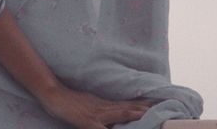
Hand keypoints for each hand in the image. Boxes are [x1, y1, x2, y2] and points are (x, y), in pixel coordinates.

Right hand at [36, 81, 152, 127]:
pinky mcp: (88, 122)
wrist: (53, 94)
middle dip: (145, 109)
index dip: (142, 104)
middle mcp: (104, 108)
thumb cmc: (70, 100)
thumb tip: (117, 109)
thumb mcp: (90, 102)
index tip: (158, 102)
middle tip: (162, 107)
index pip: (128, 104)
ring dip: (135, 114)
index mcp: (105, 104)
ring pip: (120, 114)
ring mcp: (97, 115)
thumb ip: (104, 107)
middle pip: (128, 108)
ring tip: (149, 113)